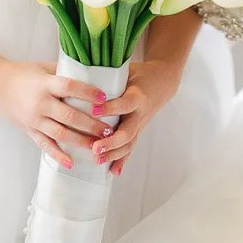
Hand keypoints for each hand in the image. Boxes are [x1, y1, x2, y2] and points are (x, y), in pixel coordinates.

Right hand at [0, 51, 113, 169]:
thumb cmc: (22, 72)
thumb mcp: (44, 67)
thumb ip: (65, 72)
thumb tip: (91, 73)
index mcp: (45, 84)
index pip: (70, 88)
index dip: (88, 93)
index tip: (105, 98)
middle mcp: (40, 103)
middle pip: (69, 116)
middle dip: (91, 124)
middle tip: (110, 130)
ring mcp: (34, 119)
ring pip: (60, 134)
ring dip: (81, 141)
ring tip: (99, 146)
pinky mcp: (29, 130)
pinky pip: (45, 145)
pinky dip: (58, 155)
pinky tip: (71, 163)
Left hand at [90, 58, 180, 176]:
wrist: (162, 82)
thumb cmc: (138, 74)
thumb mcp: (126, 71)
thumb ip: (108, 75)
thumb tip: (80, 70)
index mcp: (137, 95)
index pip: (124, 104)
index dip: (110, 108)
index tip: (94, 110)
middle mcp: (140, 113)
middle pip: (128, 131)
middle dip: (111, 142)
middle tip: (94, 148)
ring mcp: (140, 124)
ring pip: (129, 143)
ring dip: (113, 154)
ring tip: (97, 160)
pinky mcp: (138, 131)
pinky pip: (130, 148)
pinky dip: (122, 160)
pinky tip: (113, 172)